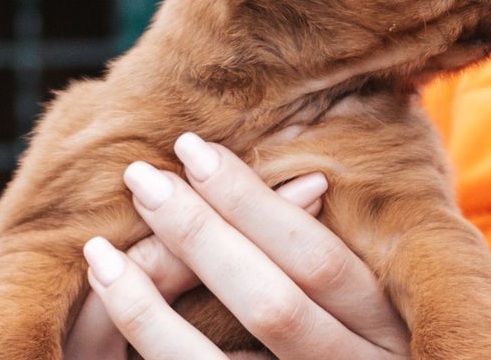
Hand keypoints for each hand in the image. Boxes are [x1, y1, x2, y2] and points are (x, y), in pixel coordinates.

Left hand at [70, 134, 412, 359]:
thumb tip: (305, 186)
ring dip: (151, 304)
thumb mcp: (363, 319)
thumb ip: (335, 273)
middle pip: (275, 305)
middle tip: (140, 177)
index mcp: (390, 336)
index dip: (254, 203)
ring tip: (99, 250)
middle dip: (201, 235)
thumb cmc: (345, 350)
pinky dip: (155, 346)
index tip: (192, 149)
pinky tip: (111, 311)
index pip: (319, 262)